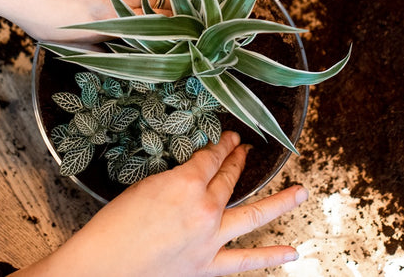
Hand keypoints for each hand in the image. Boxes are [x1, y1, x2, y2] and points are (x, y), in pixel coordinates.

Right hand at [20, 132, 305, 276]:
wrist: (102, 267)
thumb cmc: (111, 227)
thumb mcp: (142, 188)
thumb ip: (172, 182)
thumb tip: (188, 181)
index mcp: (185, 183)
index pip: (209, 159)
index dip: (220, 147)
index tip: (227, 140)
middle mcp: (204, 208)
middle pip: (228, 179)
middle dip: (238, 161)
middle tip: (246, 150)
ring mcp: (210, 239)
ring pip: (252, 215)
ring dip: (280, 202)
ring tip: (301, 192)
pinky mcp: (207, 267)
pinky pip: (245, 260)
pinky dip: (269, 256)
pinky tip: (291, 252)